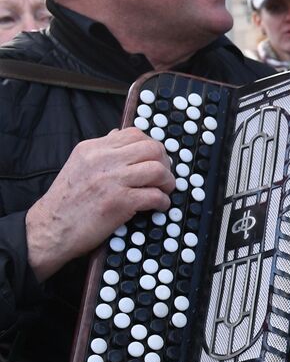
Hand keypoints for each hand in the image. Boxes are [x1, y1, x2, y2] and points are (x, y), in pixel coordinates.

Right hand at [26, 128, 173, 281]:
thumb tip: (119, 135)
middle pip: (152, 148)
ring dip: (168, 182)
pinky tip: (157, 206)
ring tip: (163, 191)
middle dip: (165, 163)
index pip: (135, 134)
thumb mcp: (79, 164)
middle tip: (163, 177)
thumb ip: (101, 149)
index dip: (152, 147)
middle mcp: (102, 160)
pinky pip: (155, 196)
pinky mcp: (119, 202)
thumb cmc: (67, 201)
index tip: (155, 160)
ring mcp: (111, 180)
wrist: (50, 228)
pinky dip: (163, 202)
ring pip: (158, 170)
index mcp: (92, 148)